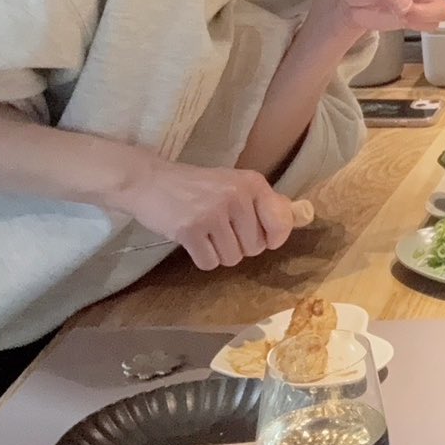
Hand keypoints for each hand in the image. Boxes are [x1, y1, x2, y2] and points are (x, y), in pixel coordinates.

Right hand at [108, 153, 299, 270]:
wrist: (149, 181)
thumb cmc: (196, 187)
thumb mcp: (233, 183)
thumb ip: (261, 201)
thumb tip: (294, 217)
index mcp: (252, 183)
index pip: (281, 222)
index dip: (275, 237)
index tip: (265, 239)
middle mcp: (237, 196)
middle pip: (255, 247)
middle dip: (239, 246)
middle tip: (220, 229)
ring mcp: (212, 213)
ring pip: (232, 258)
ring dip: (219, 253)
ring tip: (206, 233)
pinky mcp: (190, 230)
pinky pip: (209, 263)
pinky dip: (202, 258)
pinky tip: (193, 240)